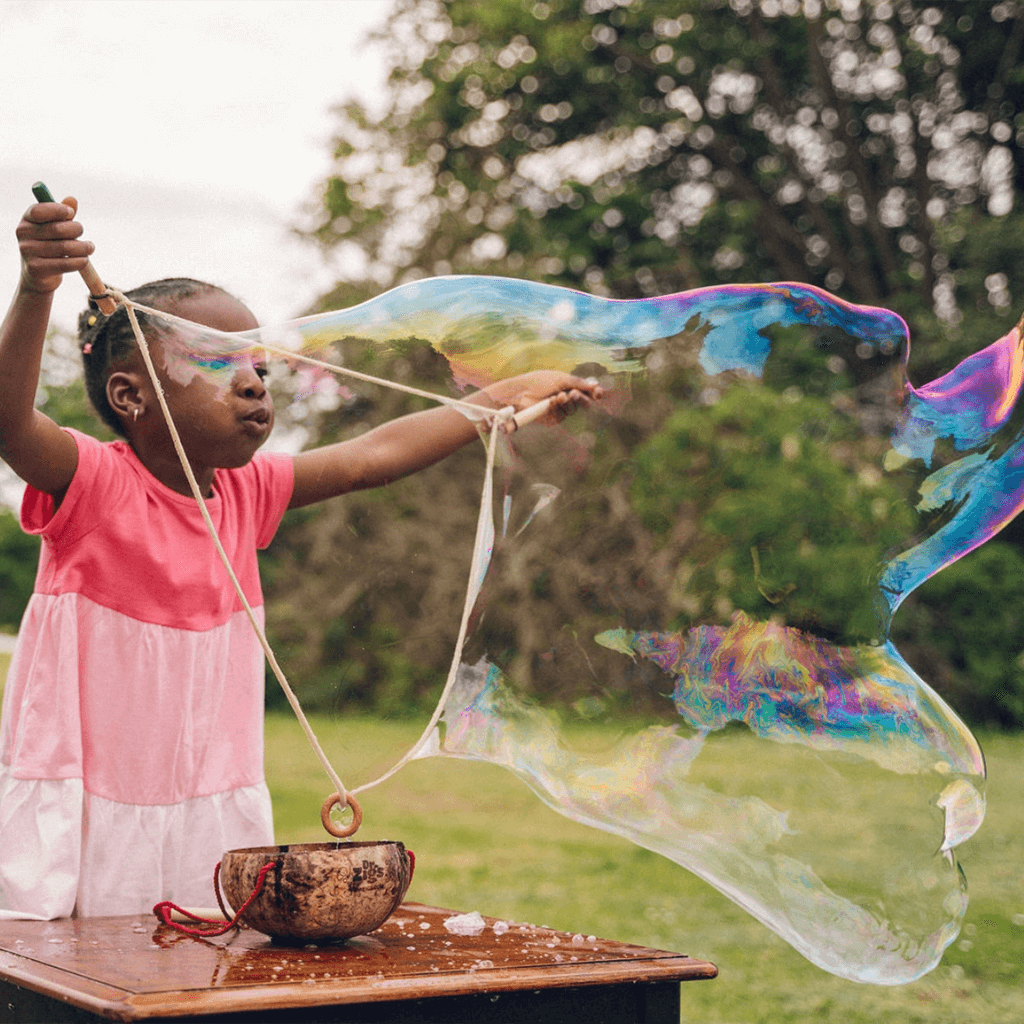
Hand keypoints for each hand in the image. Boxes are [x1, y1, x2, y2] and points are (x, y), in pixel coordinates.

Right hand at [16, 196, 94, 295]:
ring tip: (89, 248)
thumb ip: (62, 214)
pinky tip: (84, 260)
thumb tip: (72, 199)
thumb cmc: (49, 245)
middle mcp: (23, 233)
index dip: (58, 210)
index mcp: (27, 219)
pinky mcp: (36, 268)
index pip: (40, 210)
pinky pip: (66, 264)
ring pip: (66, 247)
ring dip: (84, 248)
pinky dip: (80, 261)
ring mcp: (27, 251)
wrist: (37, 275)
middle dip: (77, 230)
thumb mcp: (53, 227)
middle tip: (83, 234)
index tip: (71, 213)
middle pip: (59, 229)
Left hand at [483, 370, 604, 429]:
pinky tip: (550, 402)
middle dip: (582, 398)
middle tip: (577, 394)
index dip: (594, 393)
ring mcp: (559, 409)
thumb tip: (596, 385)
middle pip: (583, 402)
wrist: (521, 392)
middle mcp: (565, 398)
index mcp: (567, 386)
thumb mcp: (561, 378)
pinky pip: (564, 415)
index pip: (585, 391)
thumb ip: (579, 383)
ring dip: (569, 401)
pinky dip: (559, 407)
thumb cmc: (539, 381)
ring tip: (559, 396)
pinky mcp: (553, 419)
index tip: (600, 393)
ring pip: (574, 409)